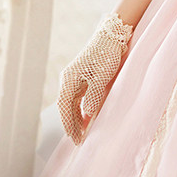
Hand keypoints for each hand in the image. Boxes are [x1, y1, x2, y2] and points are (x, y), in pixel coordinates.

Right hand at [57, 13, 132, 143]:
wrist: (112, 34)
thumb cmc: (107, 53)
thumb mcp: (102, 76)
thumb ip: (93, 95)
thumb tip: (87, 113)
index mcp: (69, 79)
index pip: (65, 107)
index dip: (69, 124)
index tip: (76, 138)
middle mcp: (68, 79)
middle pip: (66, 107)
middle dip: (71, 125)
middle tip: (79, 141)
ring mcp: (74, 78)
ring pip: (71, 104)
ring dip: (76, 119)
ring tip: (83, 133)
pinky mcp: (82, 77)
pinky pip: (77, 98)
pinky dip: (80, 110)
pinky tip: (86, 118)